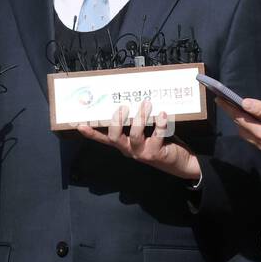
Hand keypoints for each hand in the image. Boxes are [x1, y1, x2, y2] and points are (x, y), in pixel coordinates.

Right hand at [75, 101, 199, 180]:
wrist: (180, 162)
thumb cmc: (161, 143)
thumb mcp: (146, 134)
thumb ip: (139, 122)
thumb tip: (136, 99)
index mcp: (124, 144)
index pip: (104, 139)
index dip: (92, 133)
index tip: (80, 125)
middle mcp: (130, 149)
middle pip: (115, 137)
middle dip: (117, 120)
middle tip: (123, 106)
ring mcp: (142, 153)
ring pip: (135, 135)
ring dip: (140, 117)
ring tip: (146, 103)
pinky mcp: (156, 153)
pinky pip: (157, 136)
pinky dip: (160, 123)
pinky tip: (163, 114)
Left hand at [223, 98, 260, 165]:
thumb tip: (244, 103)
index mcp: (259, 133)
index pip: (239, 118)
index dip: (228, 108)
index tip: (218, 99)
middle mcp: (260, 143)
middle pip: (242, 129)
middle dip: (236, 117)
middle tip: (233, 106)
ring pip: (250, 137)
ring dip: (245, 126)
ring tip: (247, 115)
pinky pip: (259, 141)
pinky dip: (255, 132)